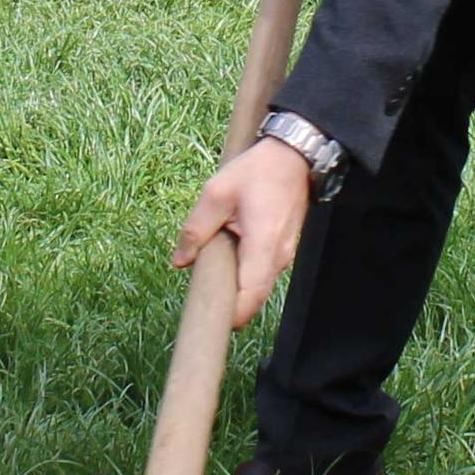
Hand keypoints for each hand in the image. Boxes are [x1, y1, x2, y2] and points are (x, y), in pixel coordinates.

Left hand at [175, 138, 315, 328]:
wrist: (294, 156)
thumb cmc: (257, 171)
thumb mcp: (216, 193)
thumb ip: (196, 229)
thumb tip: (180, 260)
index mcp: (262, 244)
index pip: (252, 296)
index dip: (233, 315)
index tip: (212, 319)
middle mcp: (279, 256)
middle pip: (255, 297)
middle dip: (231, 304)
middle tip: (204, 297)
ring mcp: (285, 254)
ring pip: (260, 285)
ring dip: (238, 286)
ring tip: (214, 271)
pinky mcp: (285, 249)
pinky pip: (264, 271)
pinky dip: (246, 273)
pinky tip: (230, 256)